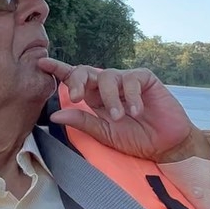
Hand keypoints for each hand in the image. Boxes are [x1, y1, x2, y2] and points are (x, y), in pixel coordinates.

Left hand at [37, 58, 208, 161]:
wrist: (166, 145)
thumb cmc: (136, 140)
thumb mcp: (105, 135)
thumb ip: (83, 122)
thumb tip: (55, 115)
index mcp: (94, 99)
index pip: (74, 80)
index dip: (59, 70)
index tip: (43, 63)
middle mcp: (108, 86)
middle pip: (86, 71)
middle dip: (77, 80)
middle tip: (76, 96)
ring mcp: (126, 81)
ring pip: (108, 76)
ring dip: (110, 98)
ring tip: (119, 117)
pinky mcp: (145, 79)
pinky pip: (132, 79)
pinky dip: (131, 96)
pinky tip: (136, 111)